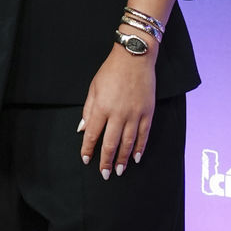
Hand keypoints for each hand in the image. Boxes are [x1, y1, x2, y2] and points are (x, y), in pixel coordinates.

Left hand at [79, 43, 156, 176]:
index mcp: (102, 107)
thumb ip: (88, 110)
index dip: (88, 149)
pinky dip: (140, 147)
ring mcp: (134, 114)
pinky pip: (144, 134)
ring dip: (122, 158)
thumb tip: (83, 129)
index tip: (85, 159)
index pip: (92, 135)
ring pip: (128, 142)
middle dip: (106, 161)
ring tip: (119, 170)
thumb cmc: (111, 71)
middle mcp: (118, 114)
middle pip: (110, 143)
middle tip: (105, 174)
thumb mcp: (93, 88)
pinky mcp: (147, 112)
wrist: (134, 57)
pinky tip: (136, 157)